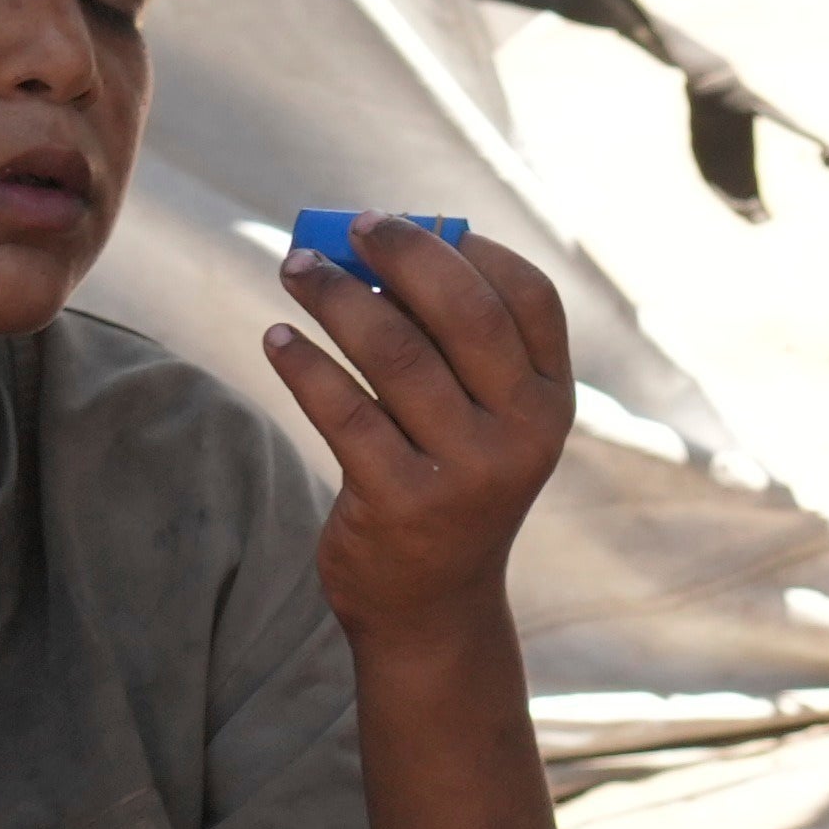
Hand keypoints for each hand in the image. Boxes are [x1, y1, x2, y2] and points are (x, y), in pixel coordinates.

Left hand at [269, 220, 574, 639]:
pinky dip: (302, 362)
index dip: (473, 248)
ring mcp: (467, 472)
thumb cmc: (447, 483)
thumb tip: (372, 248)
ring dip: (336, 296)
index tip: (415, 221)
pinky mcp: (401, 502)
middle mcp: (523, 435)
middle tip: (349, 226)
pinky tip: (277, 338)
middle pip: (465, 312)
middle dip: (401, 253)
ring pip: (395, 353)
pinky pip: (342, 410)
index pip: (530, 297)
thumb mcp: (479, 420)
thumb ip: (451, 344)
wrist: (431, 606)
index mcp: (551, 403)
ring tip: (297, 269)